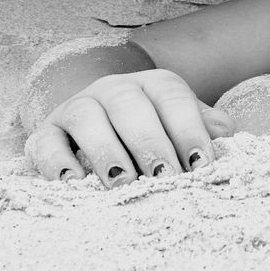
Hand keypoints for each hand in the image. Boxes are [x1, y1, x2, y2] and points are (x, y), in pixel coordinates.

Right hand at [25, 69, 234, 186]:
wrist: (107, 131)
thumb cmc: (160, 136)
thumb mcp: (186, 128)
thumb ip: (209, 130)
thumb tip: (224, 139)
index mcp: (155, 85)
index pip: (173, 98)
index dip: (188, 130)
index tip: (201, 165)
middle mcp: (114, 89)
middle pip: (130, 106)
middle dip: (150, 143)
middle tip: (165, 178)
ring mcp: (77, 107)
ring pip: (86, 117)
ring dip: (106, 151)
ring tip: (123, 183)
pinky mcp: (46, 132)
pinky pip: (45, 141)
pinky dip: (56, 162)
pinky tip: (74, 184)